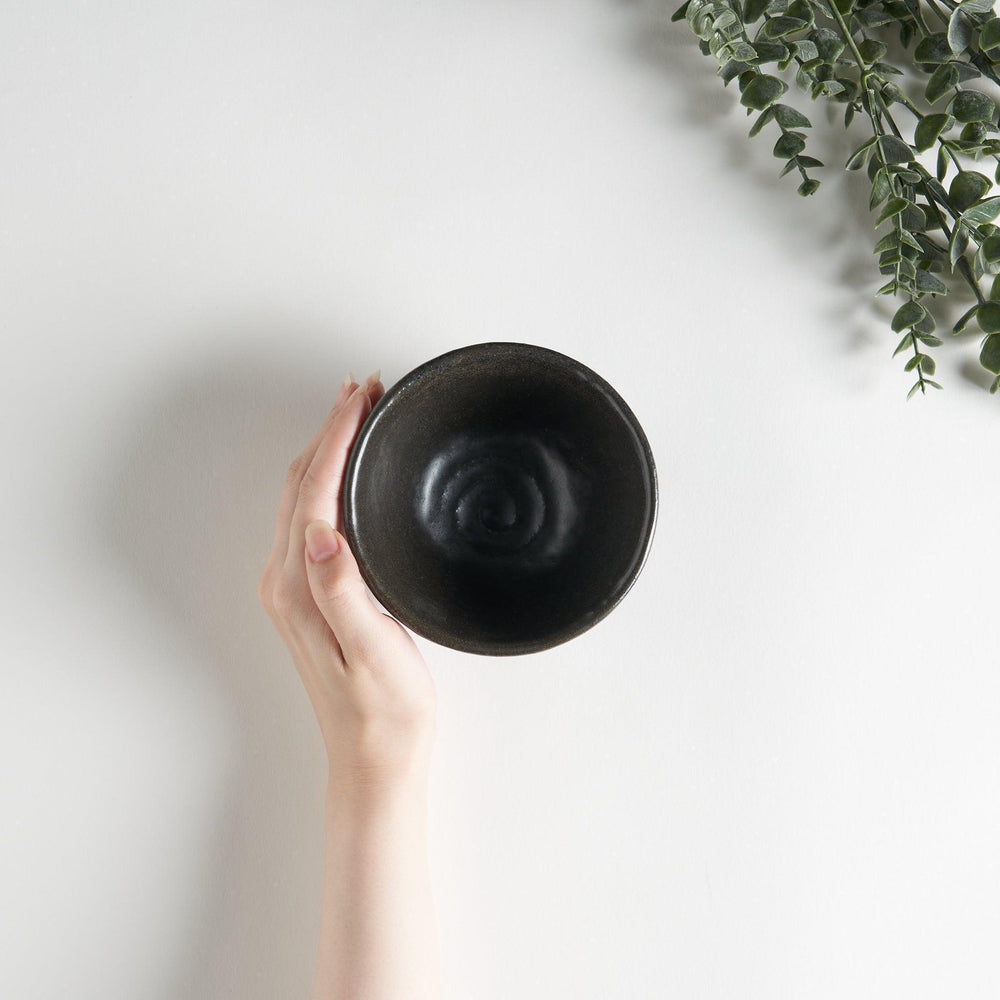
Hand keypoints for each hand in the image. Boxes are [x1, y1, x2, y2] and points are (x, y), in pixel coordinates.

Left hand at [258, 370, 436, 801]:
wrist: (375, 755)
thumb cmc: (382, 709)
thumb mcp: (372, 650)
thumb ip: (341, 590)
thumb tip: (320, 531)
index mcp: (300, 584)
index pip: (316, 488)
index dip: (339, 435)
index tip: (364, 396)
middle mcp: (287, 579)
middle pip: (302, 482)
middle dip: (332, 430)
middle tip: (367, 392)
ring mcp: (295, 586)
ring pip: (305, 495)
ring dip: (329, 450)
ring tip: (361, 418)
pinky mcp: (311, 594)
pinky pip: (313, 516)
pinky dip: (330, 480)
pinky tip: (352, 474)